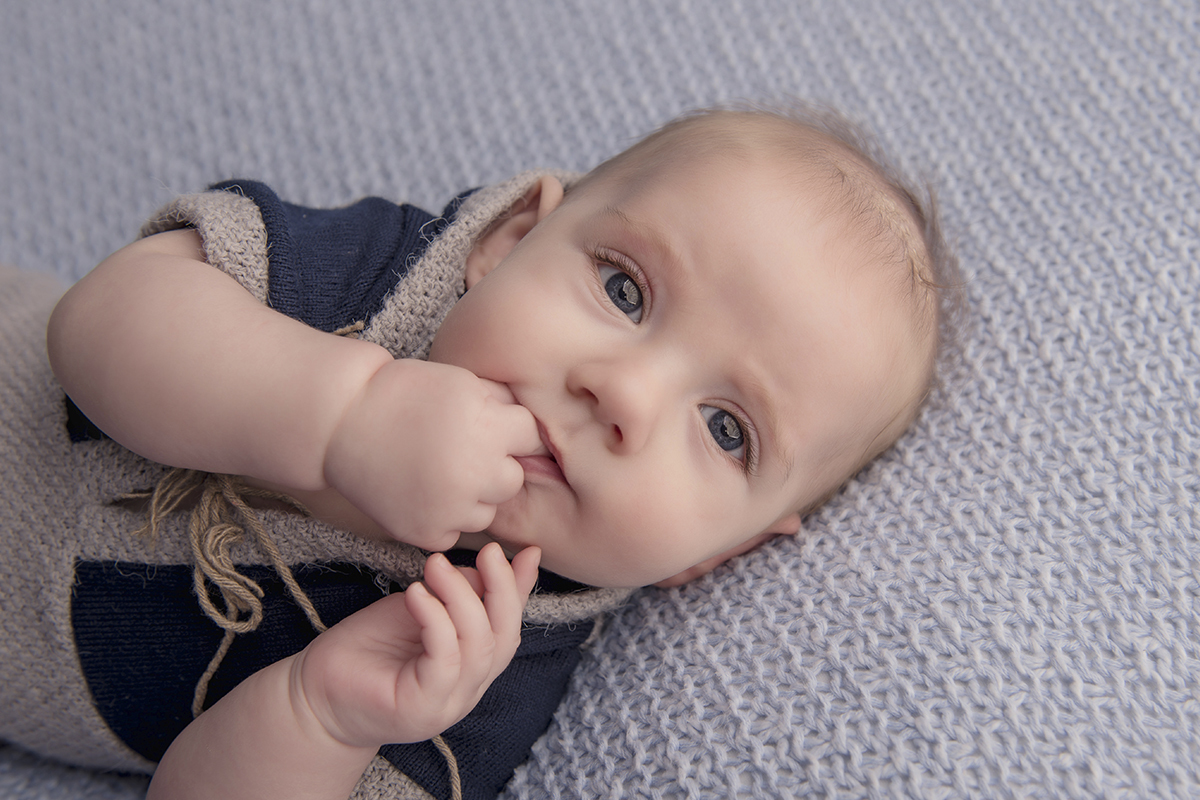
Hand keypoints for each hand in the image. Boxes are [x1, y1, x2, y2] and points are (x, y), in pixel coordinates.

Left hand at [291, 544, 541, 747]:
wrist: (316, 692)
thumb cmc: (368, 648)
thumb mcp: (420, 609)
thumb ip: (457, 594)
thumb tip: (494, 564)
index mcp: (472, 666)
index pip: (509, 627)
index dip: (520, 590)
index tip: (525, 551)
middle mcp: (468, 688)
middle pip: (505, 638)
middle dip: (502, 590)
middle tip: (487, 552)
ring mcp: (448, 703)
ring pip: (479, 647)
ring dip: (461, 598)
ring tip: (435, 567)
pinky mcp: (422, 707)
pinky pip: (444, 660)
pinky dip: (436, 621)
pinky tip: (417, 594)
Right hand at [323, 359, 543, 549]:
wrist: (341, 422)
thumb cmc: (405, 393)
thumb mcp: (464, 382)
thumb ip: (505, 406)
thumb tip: (544, 432)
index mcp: (487, 429)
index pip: (531, 437)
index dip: (509, 428)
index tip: (485, 424)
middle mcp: (473, 472)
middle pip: (513, 479)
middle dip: (495, 465)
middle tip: (460, 450)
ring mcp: (449, 508)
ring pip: (488, 511)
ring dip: (472, 495)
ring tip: (436, 470)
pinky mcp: (426, 533)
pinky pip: (456, 532)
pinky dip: (443, 517)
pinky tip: (420, 491)